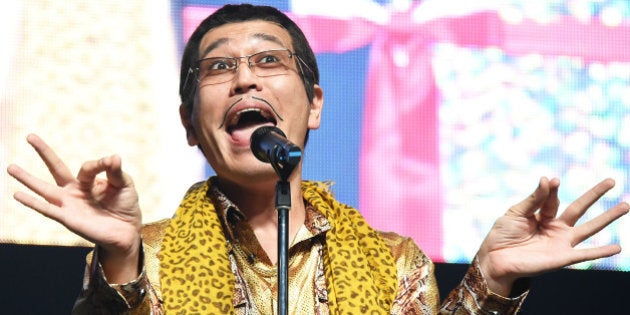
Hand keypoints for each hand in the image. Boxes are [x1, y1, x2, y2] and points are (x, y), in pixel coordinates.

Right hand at [7, 134, 142, 282]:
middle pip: (56, 168)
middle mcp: (75, 190)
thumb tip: (113, 157)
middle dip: (43, 152)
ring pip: (44, 189)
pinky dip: (33, 202)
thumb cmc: (125, 206)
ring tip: (11, 167)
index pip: (88, 166)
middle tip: (30, 136)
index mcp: (89, 181)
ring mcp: (69, 204)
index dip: (100, 164)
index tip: (111, 162)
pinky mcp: (68, 219)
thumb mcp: (124, 184)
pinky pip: (48, 209)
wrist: (127, 232)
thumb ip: (116, 171)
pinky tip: (17, 195)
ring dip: (27, 178)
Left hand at [477, 177, 628, 295]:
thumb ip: (534, 199)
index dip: (551, 190)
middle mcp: (555, 227)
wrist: (495, 259)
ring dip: (608, 218)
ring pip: (589, 227)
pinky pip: (585, 254)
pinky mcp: (562, 257)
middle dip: (595, 194)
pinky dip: (601, 251)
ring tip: (625, 205)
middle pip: (580, 208)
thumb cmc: (502, 235)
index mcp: (542, 215)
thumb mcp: (516, 212)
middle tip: (611, 181)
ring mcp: (561, 242)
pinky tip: (617, 248)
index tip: (552, 181)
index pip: (552, 198)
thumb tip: (548, 179)